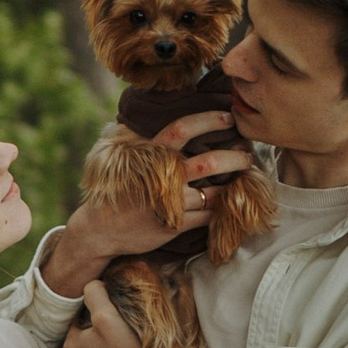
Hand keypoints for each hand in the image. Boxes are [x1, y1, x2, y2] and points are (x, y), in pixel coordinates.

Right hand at [40, 135, 256, 299]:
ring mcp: (172, 203)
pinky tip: (228, 202)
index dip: (208, 120)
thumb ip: (154, 147)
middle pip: (209, 162)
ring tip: (242, 179)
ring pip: (216, 192)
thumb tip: (180, 127)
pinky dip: (223, 208)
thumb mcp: (132, 162)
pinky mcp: (177, 226)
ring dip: (233, 186)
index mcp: (152, 155)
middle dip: (235, 158)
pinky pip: (210, 215)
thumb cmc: (121, 191)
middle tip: (246, 155)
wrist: (102, 229)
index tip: (228, 117)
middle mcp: (164, 177)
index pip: (182, 129)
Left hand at [62, 273, 146, 347]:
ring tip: (126, 341)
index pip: (81, 316)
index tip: (114, 311)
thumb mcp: (106, 316)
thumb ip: (95, 295)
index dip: (98, 309)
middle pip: (88, 332)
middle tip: (123, 325)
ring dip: (109, 342)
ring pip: (97, 347)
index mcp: (70, 343)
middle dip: (103, 326)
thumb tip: (92, 285)